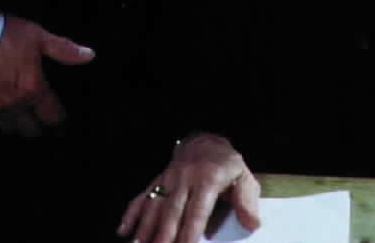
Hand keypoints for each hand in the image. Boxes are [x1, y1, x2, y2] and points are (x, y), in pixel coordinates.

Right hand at [0, 14, 93, 137]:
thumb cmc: (2, 37)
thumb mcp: (38, 36)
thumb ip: (63, 49)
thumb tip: (89, 55)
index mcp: (33, 90)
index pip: (52, 115)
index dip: (60, 122)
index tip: (63, 124)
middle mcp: (14, 106)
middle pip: (30, 130)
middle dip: (38, 127)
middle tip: (43, 124)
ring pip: (8, 130)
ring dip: (17, 126)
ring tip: (22, 122)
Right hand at [117, 133, 259, 242]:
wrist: (205, 141)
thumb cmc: (227, 166)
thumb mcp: (244, 177)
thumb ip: (247, 201)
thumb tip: (251, 224)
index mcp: (207, 179)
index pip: (197, 212)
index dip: (189, 232)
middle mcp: (184, 178)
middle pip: (172, 212)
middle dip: (164, 235)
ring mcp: (168, 178)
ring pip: (154, 205)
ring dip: (145, 228)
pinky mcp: (158, 180)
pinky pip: (142, 196)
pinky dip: (131, 213)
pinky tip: (123, 231)